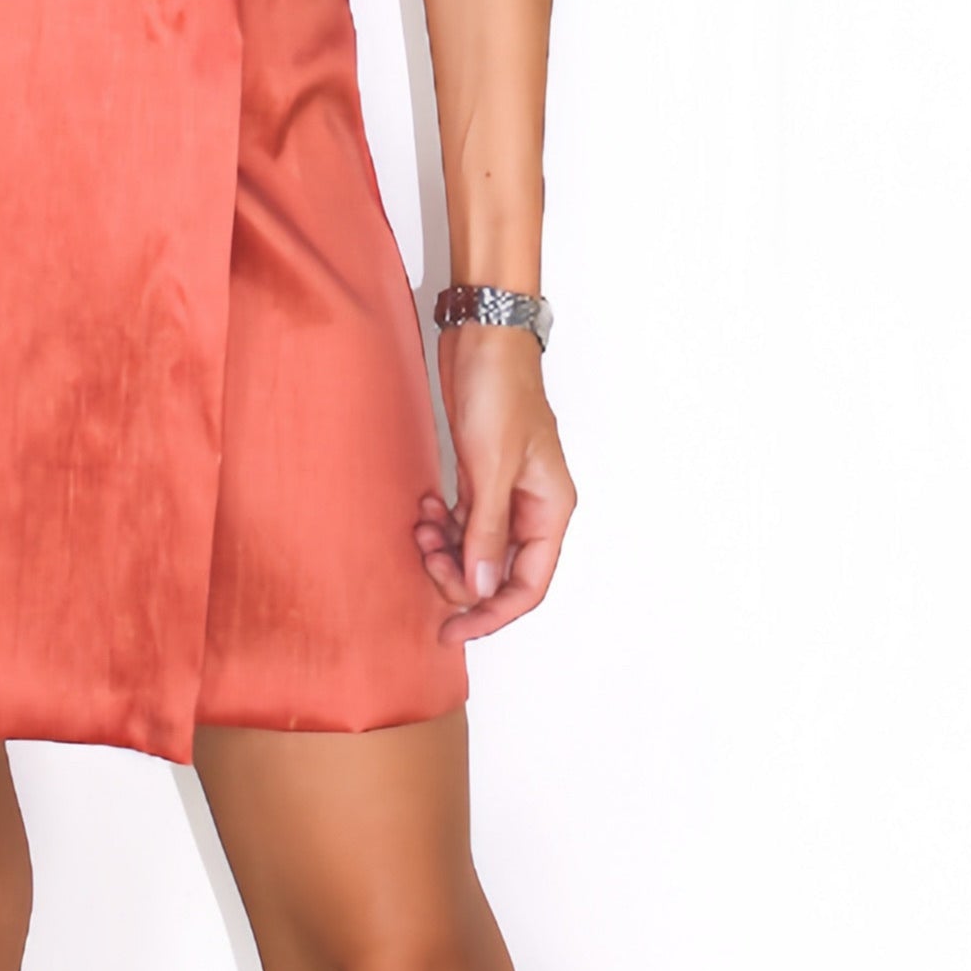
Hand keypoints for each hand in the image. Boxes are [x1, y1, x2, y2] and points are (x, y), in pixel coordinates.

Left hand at [416, 325, 576, 640]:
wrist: (483, 339)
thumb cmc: (499, 391)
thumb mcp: (491, 468)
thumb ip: (485, 532)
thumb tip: (479, 589)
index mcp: (551, 510)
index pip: (527, 585)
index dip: (491, 614)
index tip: (452, 632)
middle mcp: (533, 508)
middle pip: (498, 573)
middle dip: (458, 577)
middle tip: (425, 559)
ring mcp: (506, 495)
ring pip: (475, 550)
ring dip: (444, 550)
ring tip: (419, 527)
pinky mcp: (481, 479)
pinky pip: (461, 524)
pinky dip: (440, 526)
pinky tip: (423, 508)